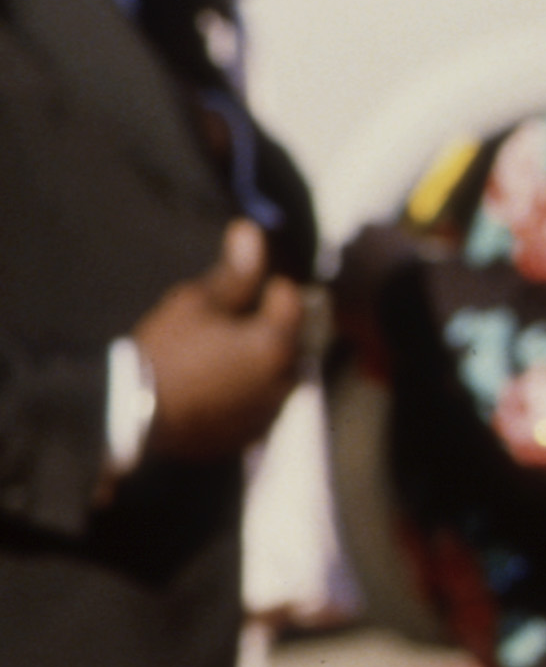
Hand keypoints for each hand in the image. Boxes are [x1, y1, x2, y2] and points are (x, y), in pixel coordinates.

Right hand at [133, 221, 304, 460]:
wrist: (131, 413)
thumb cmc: (164, 350)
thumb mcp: (196, 303)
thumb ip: (234, 273)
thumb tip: (251, 231)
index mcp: (275, 344)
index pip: (292, 302)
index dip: (273, 288)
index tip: (252, 287)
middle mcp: (283, 382)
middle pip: (293, 342)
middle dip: (275, 327)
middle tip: (241, 319)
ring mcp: (269, 413)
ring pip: (282, 377)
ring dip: (267, 363)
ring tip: (229, 353)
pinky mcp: (252, 436)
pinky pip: (264, 407)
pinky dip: (253, 393)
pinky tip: (224, 385)